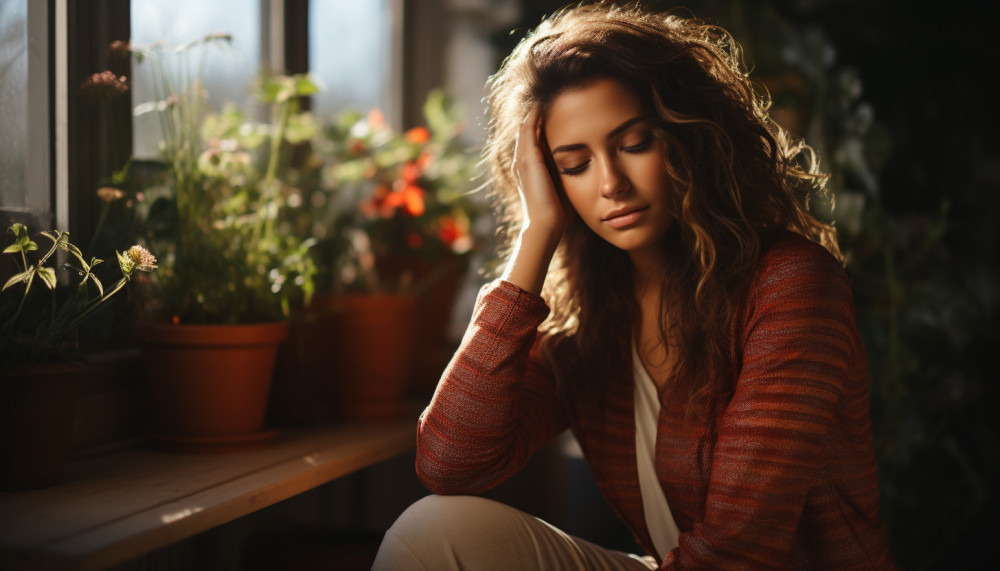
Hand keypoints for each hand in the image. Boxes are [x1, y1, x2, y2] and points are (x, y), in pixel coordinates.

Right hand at [502, 108, 566, 294]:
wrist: (546, 226)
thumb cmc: (557, 214)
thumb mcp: (560, 188)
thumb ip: (564, 175)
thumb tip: (582, 169)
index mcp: (529, 168)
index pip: (533, 137)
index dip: (542, 122)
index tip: (558, 108)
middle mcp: (521, 160)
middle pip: (526, 127)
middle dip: (537, 111)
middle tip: (552, 92)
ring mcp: (523, 158)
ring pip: (526, 124)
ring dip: (536, 108)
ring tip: (549, 91)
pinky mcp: (528, 158)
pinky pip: (529, 128)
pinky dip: (536, 114)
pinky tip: (546, 101)